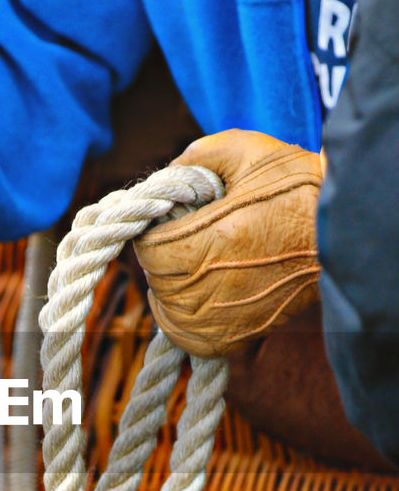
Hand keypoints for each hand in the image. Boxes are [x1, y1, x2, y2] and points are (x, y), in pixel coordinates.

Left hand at [133, 129, 321, 357]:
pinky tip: (189, 298)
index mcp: (208, 242)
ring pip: (168, 309)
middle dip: (162, 254)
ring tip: (189, 263)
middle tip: (185, 236)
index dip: (152, 229)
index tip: (170, 217)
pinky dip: (180, 321)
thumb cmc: (298, 188)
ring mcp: (225, 317)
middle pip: (156, 278)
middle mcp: (212, 287)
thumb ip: (195, 157)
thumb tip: (164, 175)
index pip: (148, 248)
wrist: (343, 231)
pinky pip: (189, 339)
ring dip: (168, 286)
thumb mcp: (246, 151)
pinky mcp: (239, 335)